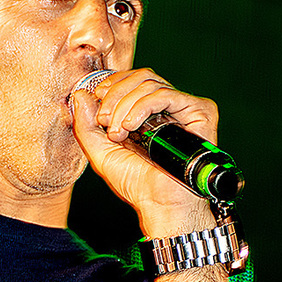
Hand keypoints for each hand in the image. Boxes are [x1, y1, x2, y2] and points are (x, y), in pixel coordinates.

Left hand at [69, 68, 219, 237]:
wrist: (160, 204)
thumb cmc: (136, 183)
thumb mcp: (100, 152)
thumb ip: (86, 125)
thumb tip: (81, 93)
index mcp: (147, 112)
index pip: (130, 79)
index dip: (110, 86)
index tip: (98, 111)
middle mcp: (167, 107)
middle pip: (139, 77)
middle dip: (114, 96)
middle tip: (106, 122)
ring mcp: (184, 108)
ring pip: (149, 83)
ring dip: (125, 106)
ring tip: (119, 133)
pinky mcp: (200, 112)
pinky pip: (167, 94)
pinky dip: (143, 106)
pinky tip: (132, 126)